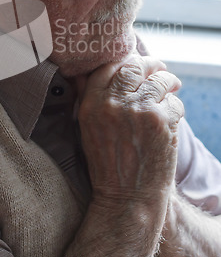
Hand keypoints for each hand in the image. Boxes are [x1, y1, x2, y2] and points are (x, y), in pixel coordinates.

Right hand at [76, 55, 183, 208]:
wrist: (127, 197)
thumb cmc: (107, 163)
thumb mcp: (87, 127)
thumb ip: (86, 97)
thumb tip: (81, 72)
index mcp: (91, 104)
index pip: (109, 66)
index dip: (125, 60)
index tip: (135, 63)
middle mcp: (113, 103)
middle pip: (135, 67)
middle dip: (151, 64)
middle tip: (159, 68)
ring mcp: (139, 110)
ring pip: (160, 80)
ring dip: (169, 82)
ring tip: (172, 85)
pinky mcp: (162, 121)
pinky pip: (174, 102)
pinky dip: (176, 106)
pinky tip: (171, 116)